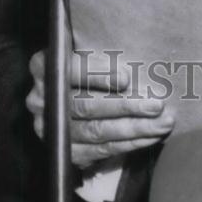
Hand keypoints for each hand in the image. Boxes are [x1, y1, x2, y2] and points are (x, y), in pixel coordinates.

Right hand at [26, 50, 174, 171]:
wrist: (71, 92)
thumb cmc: (87, 65)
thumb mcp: (88, 51)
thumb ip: (103, 56)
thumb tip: (135, 68)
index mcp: (43, 66)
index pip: (70, 71)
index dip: (98, 75)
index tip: (125, 77)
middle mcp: (40, 99)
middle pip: (85, 105)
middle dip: (125, 106)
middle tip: (156, 105)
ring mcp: (50, 127)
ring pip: (95, 131)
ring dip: (133, 128)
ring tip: (161, 123)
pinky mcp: (64, 150)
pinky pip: (98, 150)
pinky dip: (127, 144)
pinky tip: (148, 137)